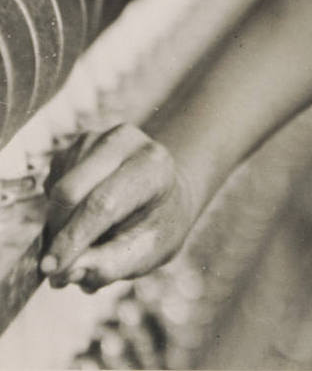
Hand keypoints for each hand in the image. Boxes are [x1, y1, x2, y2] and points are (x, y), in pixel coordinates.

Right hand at [38, 125, 208, 290]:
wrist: (161, 194)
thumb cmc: (156, 224)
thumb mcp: (148, 251)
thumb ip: (111, 265)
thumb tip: (69, 273)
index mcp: (154, 166)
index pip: (104, 203)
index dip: (73, 238)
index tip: (51, 269)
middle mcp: (126, 142)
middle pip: (70, 192)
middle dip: (59, 232)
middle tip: (61, 264)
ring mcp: (98, 139)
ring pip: (56, 189)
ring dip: (59, 223)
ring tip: (88, 236)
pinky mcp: (76, 146)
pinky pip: (51, 185)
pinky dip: (58, 210)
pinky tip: (83, 214)